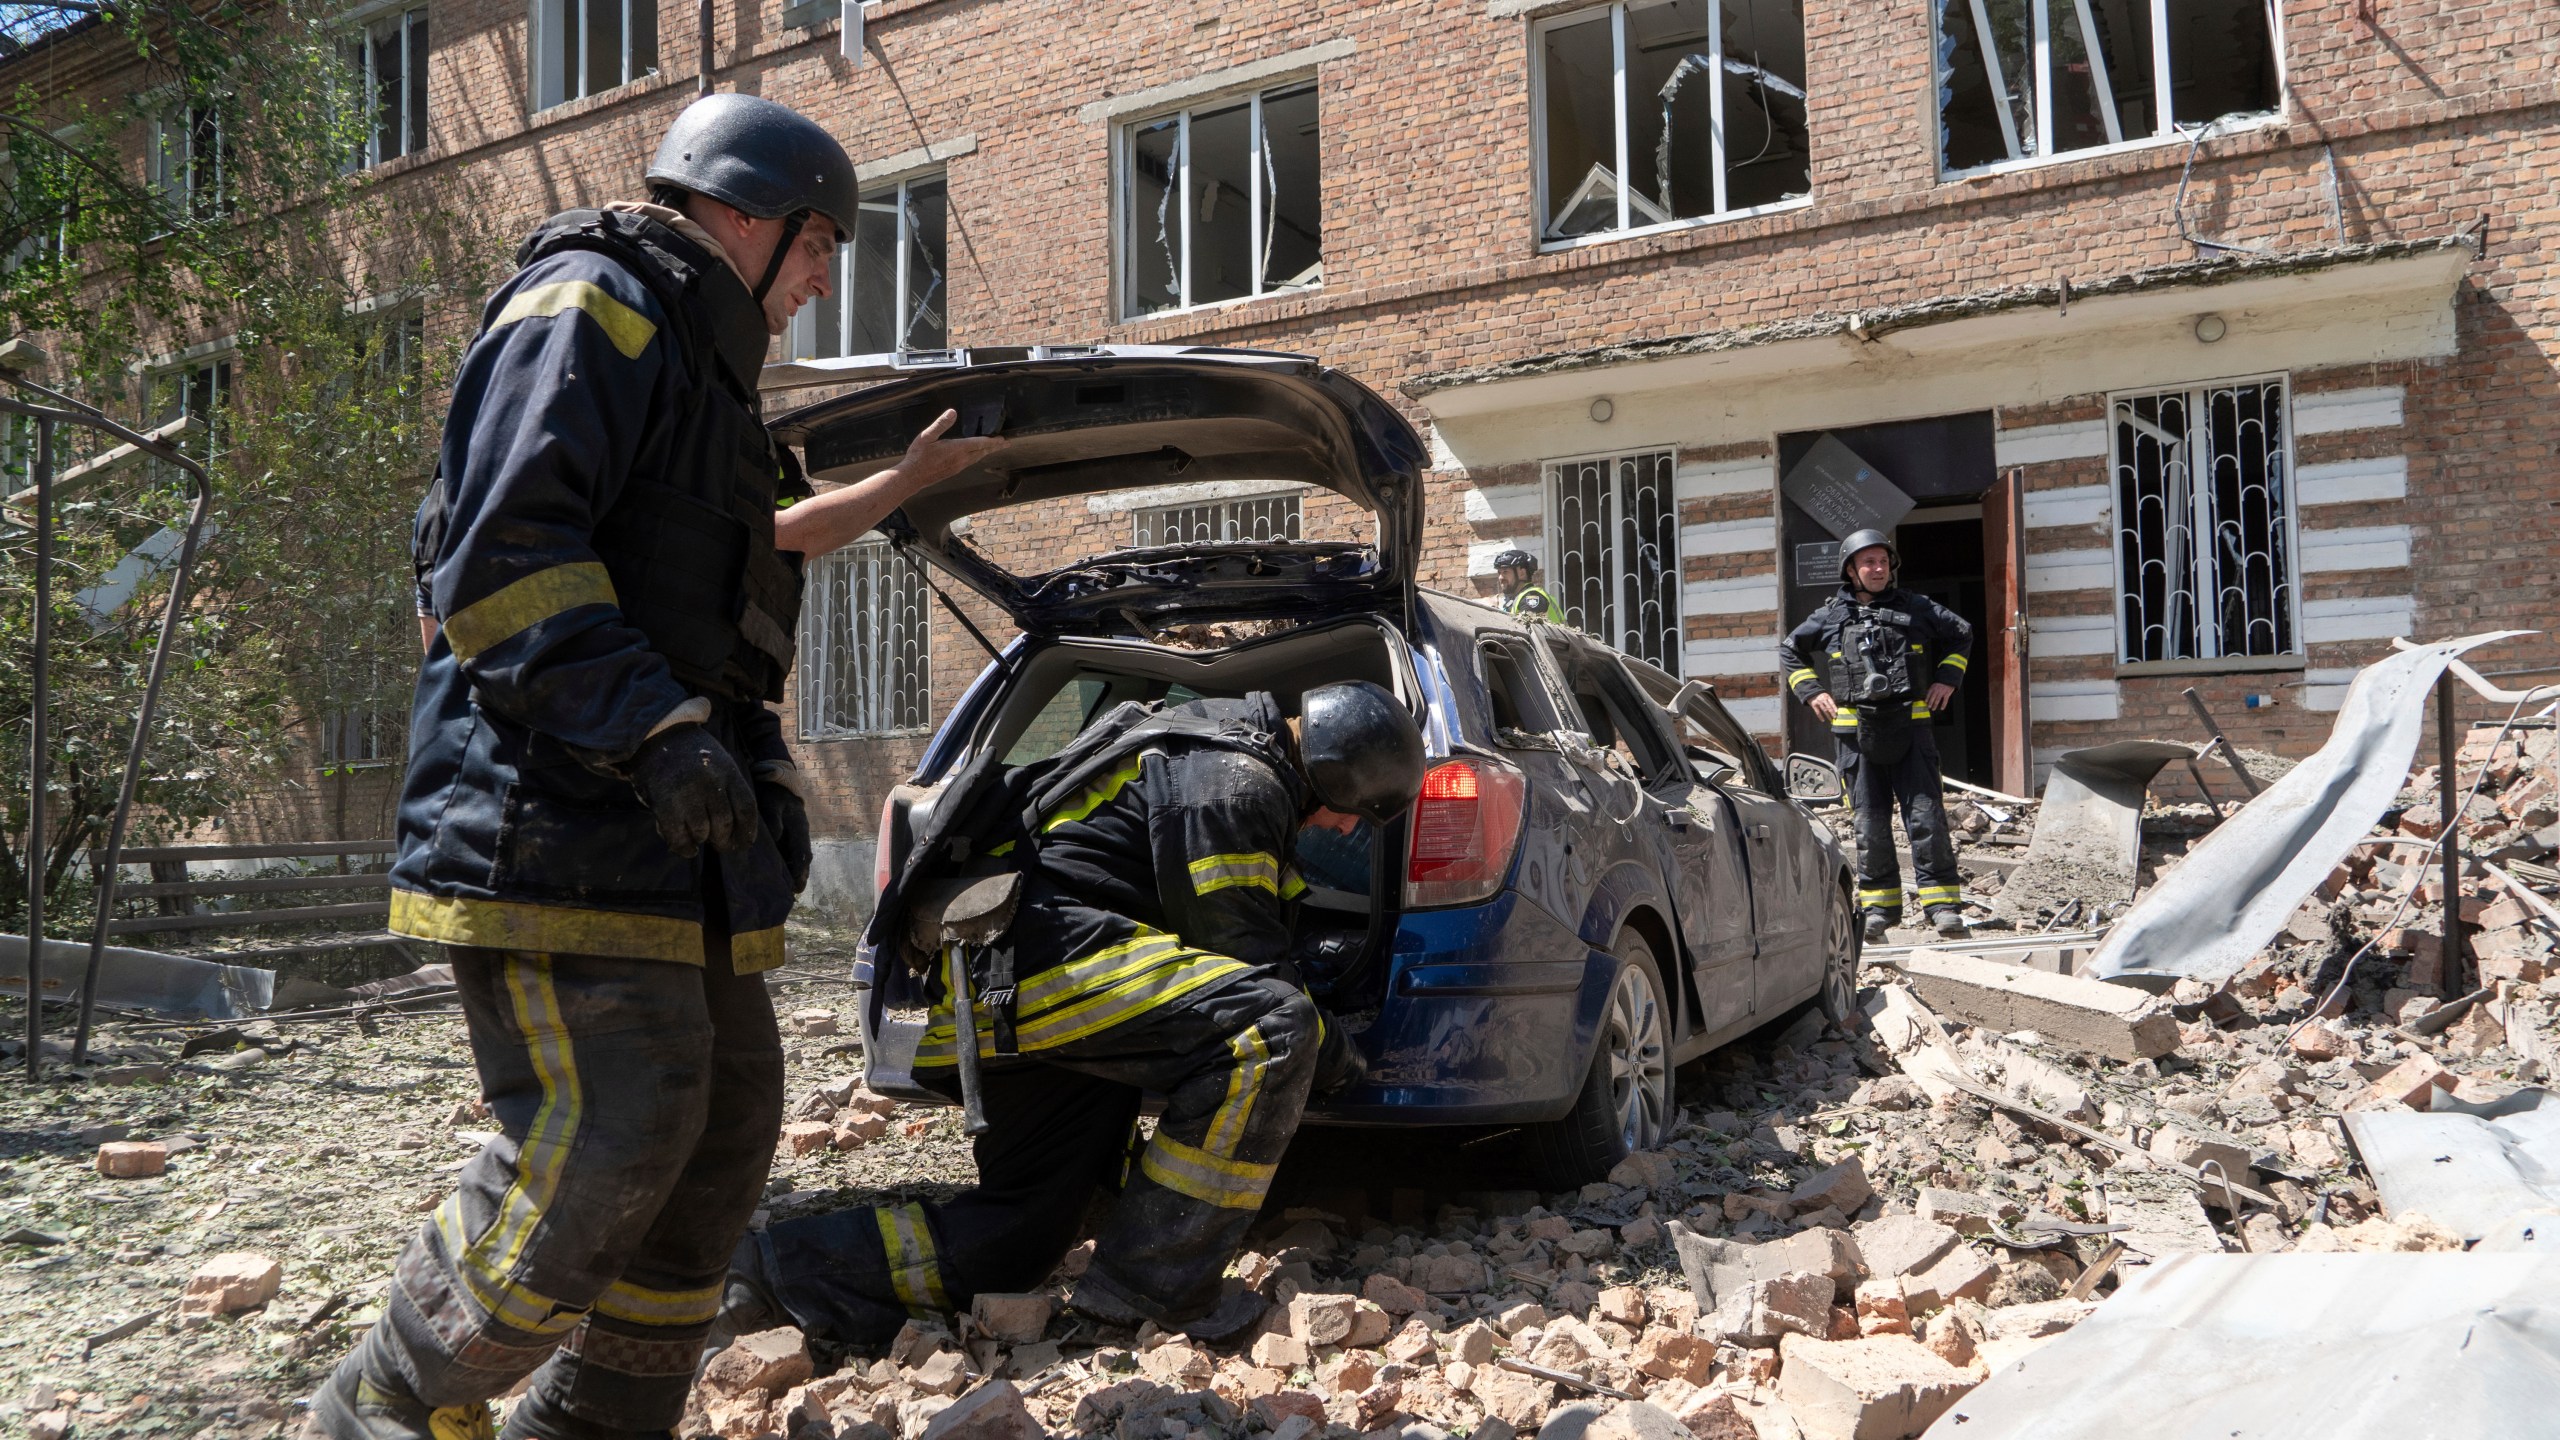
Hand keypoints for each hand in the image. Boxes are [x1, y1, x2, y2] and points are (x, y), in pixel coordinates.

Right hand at [628, 725, 759, 857]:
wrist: (655, 734)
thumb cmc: (690, 753)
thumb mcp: (719, 761)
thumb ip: (729, 788)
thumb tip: (739, 828)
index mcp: (728, 771)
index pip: (746, 808)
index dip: (748, 831)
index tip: (744, 843)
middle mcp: (710, 783)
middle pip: (725, 824)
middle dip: (724, 840)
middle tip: (721, 844)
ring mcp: (686, 794)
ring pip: (703, 832)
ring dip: (702, 839)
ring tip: (700, 837)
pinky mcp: (664, 804)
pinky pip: (678, 837)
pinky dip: (684, 848)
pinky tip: (689, 848)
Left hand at [760, 782, 812, 892]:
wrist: (777, 779)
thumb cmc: (773, 792)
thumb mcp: (771, 803)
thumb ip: (773, 819)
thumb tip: (777, 838)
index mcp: (799, 828)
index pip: (802, 854)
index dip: (800, 872)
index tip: (796, 887)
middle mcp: (801, 832)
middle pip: (804, 858)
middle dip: (801, 875)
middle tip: (795, 891)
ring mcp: (797, 832)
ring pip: (799, 855)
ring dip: (796, 869)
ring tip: (790, 886)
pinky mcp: (791, 831)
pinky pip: (793, 850)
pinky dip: (791, 861)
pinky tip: (783, 870)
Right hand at [896, 408, 1007, 490]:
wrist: (912, 477)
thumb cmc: (918, 456)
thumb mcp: (927, 436)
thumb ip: (941, 424)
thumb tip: (953, 412)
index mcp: (957, 449)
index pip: (979, 443)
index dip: (992, 441)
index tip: (1003, 439)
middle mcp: (961, 459)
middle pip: (982, 452)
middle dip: (995, 447)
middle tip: (1006, 444)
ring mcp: (958, 466)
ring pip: (977, 458)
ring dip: (987, 452)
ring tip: (994, 448)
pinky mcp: (954, 470)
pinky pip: (970, 462)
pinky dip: (977, 456)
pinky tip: (976, 456)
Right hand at [1808, 692, 1837, 721]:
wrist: (1811, 693)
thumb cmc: (1820, 695)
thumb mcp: (1826, 695)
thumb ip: (1830, 700)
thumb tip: (1835, 708)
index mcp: (1827, 697)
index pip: (1832, 703)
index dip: (1834, 707)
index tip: (1837, 712)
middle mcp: (1823, 700)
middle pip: (1829, 707)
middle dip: (1832, 713)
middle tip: (1835, 717)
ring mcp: (1818, 703)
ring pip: (1824, 710)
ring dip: (1828, 715)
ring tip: (1830, 719)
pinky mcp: (1814, 706)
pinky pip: (1818, 712)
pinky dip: (1820, 717)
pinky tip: (1823, 720)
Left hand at [1927, 683, 1956, 713]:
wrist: (1949, 680)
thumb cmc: (1941, 683)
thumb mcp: (1935, 684)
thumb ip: (1932, 689)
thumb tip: (1928, 696)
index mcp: (1934, 687)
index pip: (1929, 693)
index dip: (1927, 698)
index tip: (1926, 702)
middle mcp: (1937, 690)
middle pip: (1932, 697)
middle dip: (1930, 703)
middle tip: (1929, 707)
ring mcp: (1942, 692)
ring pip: (1937, 700)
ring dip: (1935, 705)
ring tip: (1933, 708)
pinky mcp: (1947, 694)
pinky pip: (1945, 700)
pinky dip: (1943, 705)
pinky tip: (1942, 708)